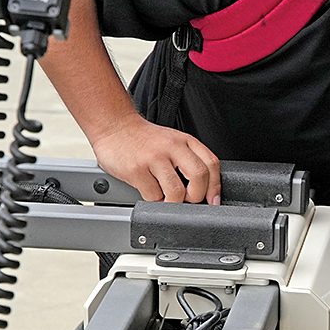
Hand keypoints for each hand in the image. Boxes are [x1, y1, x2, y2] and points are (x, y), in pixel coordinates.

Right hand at [89, 114, 221, 203]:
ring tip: (167, 198)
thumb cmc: (143, 138)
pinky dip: (154, 200)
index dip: (215, 186)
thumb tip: (204, 188)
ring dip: (174, 202)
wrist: (114, 126)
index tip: (213, 200)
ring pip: (177, 191)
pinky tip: (151, 192)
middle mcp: (172, 147)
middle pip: (199, 176)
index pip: (211, 163)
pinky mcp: (136, 169)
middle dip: (197, 196)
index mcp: (185, 141)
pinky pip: (153, 195)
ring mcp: (154, 158)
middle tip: (188, 200)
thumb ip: (188, 159)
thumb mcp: (172, 141)